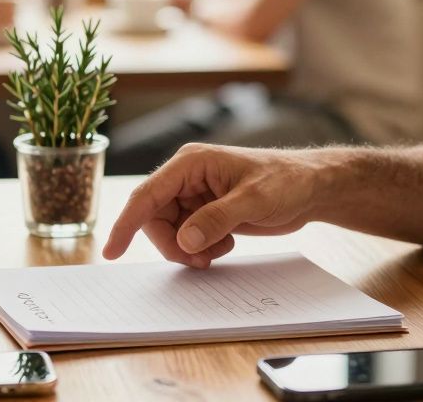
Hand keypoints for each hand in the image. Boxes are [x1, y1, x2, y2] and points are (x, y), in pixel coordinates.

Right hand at [102, 143, 326, 268]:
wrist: (310, 188)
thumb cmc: (285, 181)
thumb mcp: (254, 199)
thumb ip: (217, 218)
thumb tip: (185, 240)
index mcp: (190, 163)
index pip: (146, 195)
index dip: (126, 224)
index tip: (112, 251)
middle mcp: (186, 177)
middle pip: (154, 218)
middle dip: (172, 244)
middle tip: (201, 259)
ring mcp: (194, 195)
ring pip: (169, 231)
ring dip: (188, 249)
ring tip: (220, 250)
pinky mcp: (204, 211)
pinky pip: (185, 237)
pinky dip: (201, 249)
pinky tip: (227, 242)